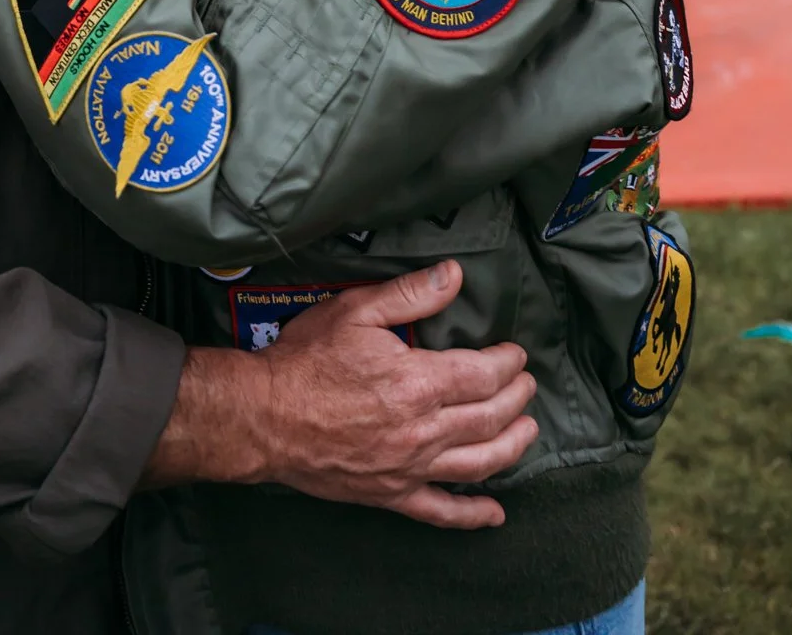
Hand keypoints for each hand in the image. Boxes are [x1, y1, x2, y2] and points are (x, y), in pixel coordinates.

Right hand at [142, 260, 536, 528]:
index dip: (506, 364)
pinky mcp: (391, 495)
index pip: (482, 375)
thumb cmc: (306, 360)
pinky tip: (494, 513)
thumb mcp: (355, 311)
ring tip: (528, 432)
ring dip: (511, 447)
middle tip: (527, 386)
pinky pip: (441, 512)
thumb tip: (454, 275)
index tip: (516, 354)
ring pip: (478, 464)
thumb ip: (409, 294)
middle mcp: (423, 431)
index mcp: (418, 383)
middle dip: (516, 400)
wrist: (263, 417)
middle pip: (488, 418)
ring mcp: (409, 468)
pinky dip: (472, 515)